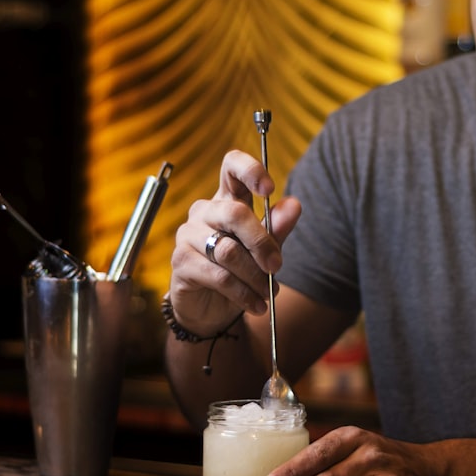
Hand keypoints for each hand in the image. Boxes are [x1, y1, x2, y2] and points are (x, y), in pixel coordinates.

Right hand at [169, 150, 301, 334]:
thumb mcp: (265, 250)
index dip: (250, 169)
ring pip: (228, 250)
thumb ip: (277, 228)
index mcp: (227, 199)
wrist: (213, 310)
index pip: (232, 166)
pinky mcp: (181, 261)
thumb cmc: (240, 272)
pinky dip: (243, 293)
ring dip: (255, 276)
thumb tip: (294, 204)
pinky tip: (256, 305)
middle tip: (277, 267)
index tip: (270, 188)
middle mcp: (205, 211)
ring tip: (268, 293)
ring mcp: (189, 234)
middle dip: (262, 243)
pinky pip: (218, 275)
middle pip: (234, 213)